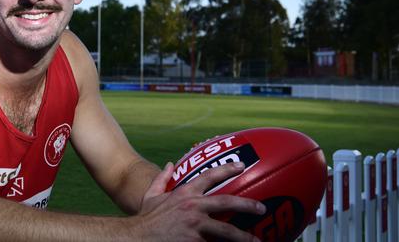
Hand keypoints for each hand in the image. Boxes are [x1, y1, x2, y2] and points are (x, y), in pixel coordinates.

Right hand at [134, 162, 264, 241]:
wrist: (137, 237)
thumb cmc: (145, 219)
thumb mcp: (151, 196)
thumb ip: (161, 179)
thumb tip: (169, 164)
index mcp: (185, 193)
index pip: (209, 176)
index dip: (227, 169)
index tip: (241, 166)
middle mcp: (193, 207)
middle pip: (227, 201)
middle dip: (247, 204)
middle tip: (261, 208)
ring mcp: (195, 226)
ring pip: (226, 230)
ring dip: (244, 235)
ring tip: (257, 240)